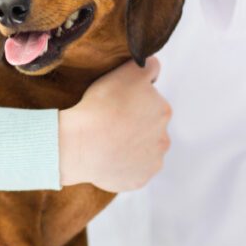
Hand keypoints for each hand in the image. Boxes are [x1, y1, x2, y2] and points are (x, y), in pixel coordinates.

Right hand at [58, 58, 170, 191]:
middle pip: (149, 127)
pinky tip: (108, 158)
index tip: (118, 104)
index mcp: (163, 111)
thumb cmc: (101, 106)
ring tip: (108, 142)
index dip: (134, 101)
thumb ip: (148, 65)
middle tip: (111, 122)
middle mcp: (164, 138)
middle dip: (136, 124)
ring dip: (131, 146)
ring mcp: (152, 162)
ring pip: (143, 150)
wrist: (81, 144)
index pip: (152, 102)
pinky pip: (133, 171)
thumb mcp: (127, 72)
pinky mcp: (140, 180)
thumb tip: (154, 69)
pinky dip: (124, 166)